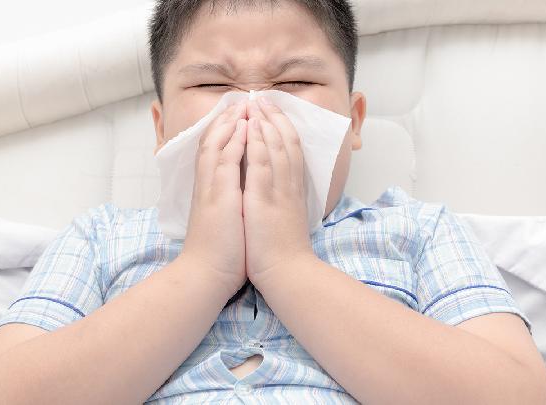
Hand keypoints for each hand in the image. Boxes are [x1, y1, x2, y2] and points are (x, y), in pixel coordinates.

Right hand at [181, 101, 248, 294]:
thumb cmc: (220, 254)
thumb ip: (228, 203)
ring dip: (230, 122)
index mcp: (210, 192)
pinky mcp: (219, 197)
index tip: (239, 117)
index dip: (225, 132)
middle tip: (241, 101)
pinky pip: (226, 160)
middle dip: (227, 119)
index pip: (214, 153)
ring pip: (216, 145)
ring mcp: (211, 189)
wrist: (206, 276)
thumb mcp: (224, 221)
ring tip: (244, 104)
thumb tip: (239, 194)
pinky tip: (245, 126)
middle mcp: (207, 186)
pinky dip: (234, 141)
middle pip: (212, 142)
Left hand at [243, 97, 314, 284]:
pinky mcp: (265, 200)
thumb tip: (279, 191)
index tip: (272, 112)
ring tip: (257, 102)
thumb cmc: (285, 253)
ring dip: (266, 122)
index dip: (282, 129)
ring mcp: (278, 191)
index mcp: (292, 191)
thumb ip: (284, 201)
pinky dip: (259, 143)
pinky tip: (253, 127)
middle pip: (286, 143)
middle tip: (264, 97)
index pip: (291, 151)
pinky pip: (263, 164)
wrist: (288, 274)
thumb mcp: (287, 220)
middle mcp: (289, 186)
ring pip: (277, 147)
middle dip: (275, 117)